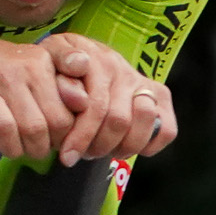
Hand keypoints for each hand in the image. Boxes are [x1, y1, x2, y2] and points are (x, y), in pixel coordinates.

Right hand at [0, 38, 78, 159]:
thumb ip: (71, 82)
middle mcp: (9, 70)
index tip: (54, 140)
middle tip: (34, 150)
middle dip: (37, 150)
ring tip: (12, 149)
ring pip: (4, 132)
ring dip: (11, 151)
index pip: (61, 119)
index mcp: (37, 65)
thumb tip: (85, 102)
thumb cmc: (15, 71)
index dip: (60, 140)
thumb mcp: (47, 67)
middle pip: (34, 129)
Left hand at [40, 34, 176, 165]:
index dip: (81, 137)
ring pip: (145, 122)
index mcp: (98, 59)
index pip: (96, 106)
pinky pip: (166, 130)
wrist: (80, 58)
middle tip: (84, 153)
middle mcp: (124, 70)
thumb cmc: (61, 67)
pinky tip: (125, 147)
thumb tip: (80, 87)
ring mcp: (144, 84)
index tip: (67, 156)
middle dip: (99, 146)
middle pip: (119, 120)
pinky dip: (149, 145)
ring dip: (123, 146)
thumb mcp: (50, 60)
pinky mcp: (161, 97)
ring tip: (104, 150)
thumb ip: (61, 67)